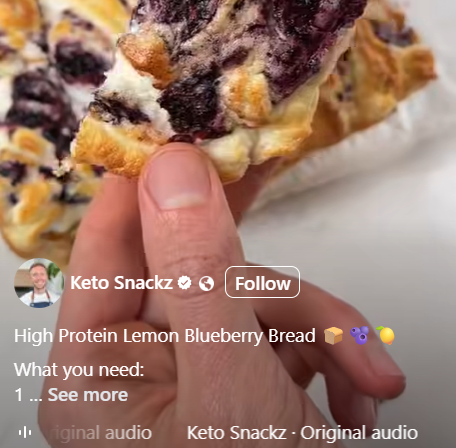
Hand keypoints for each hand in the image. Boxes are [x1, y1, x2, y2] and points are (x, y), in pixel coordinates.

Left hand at [39, 145, 404, 446]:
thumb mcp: (229, 384)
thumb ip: (198, 270)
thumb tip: (168, 164)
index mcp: (96, 369)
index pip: (111, 236)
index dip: (153, 174)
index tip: (195, 123)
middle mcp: (134, 372)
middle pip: (200, 268)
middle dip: (278, 285)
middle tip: (310, 246)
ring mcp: (190, 383)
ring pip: (253, 305)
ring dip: (320, 333)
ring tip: (367, 384)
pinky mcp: (237, 394)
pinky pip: (277, 342)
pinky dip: (324, 362)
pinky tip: (355, 402)